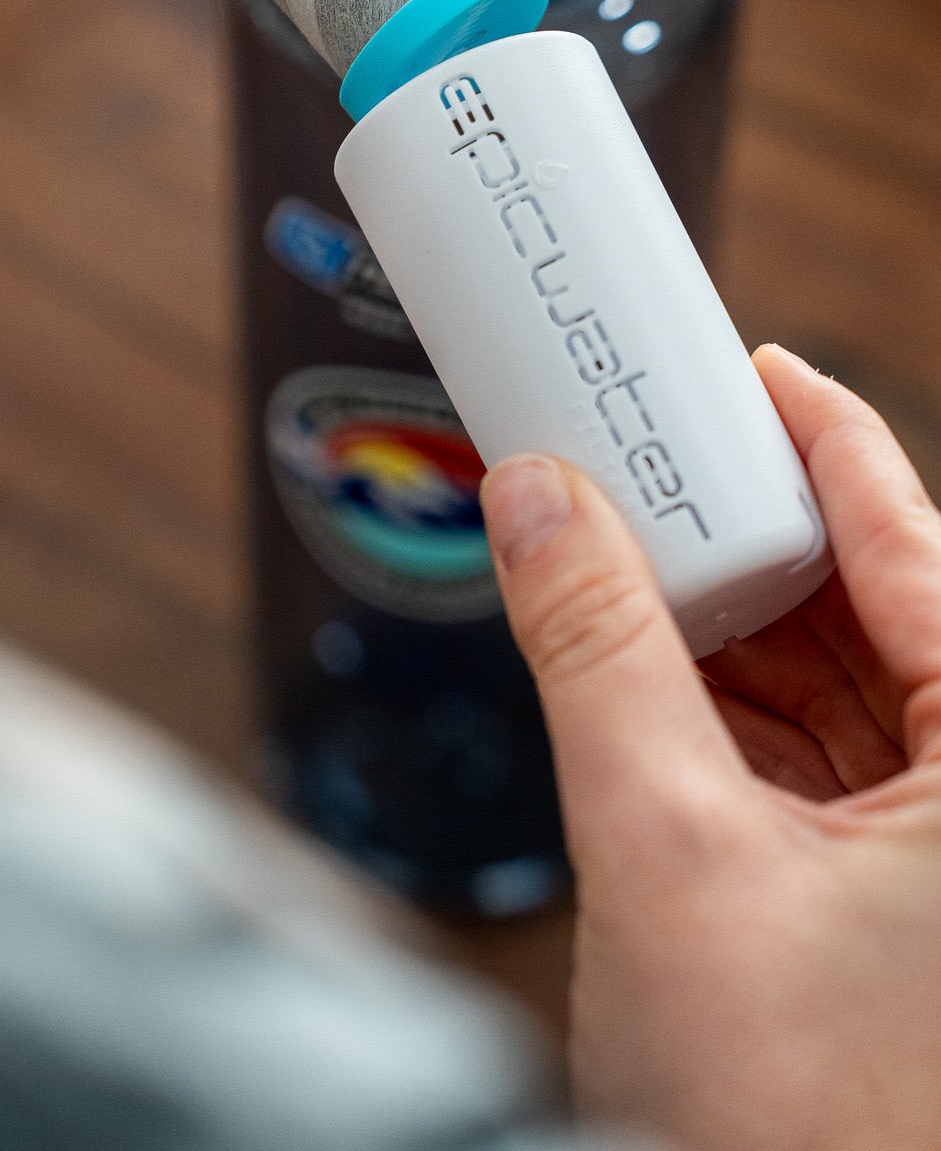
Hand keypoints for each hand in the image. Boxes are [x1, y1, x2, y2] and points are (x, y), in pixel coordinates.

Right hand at [482, 345, 940, 1150]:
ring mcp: (934, 859)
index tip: (749, 368)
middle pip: (868, 607)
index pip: (917, 546)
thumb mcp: (664, 851)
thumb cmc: (789, 1127)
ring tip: (622, 544)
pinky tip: (637, 658)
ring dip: (719, 620)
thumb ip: (594, 654)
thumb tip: (540, 505)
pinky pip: (800, 757)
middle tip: (647, 454)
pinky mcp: (876, 906)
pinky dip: (714, 703)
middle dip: (747, 533)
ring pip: (829, 682)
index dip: (826, 441)